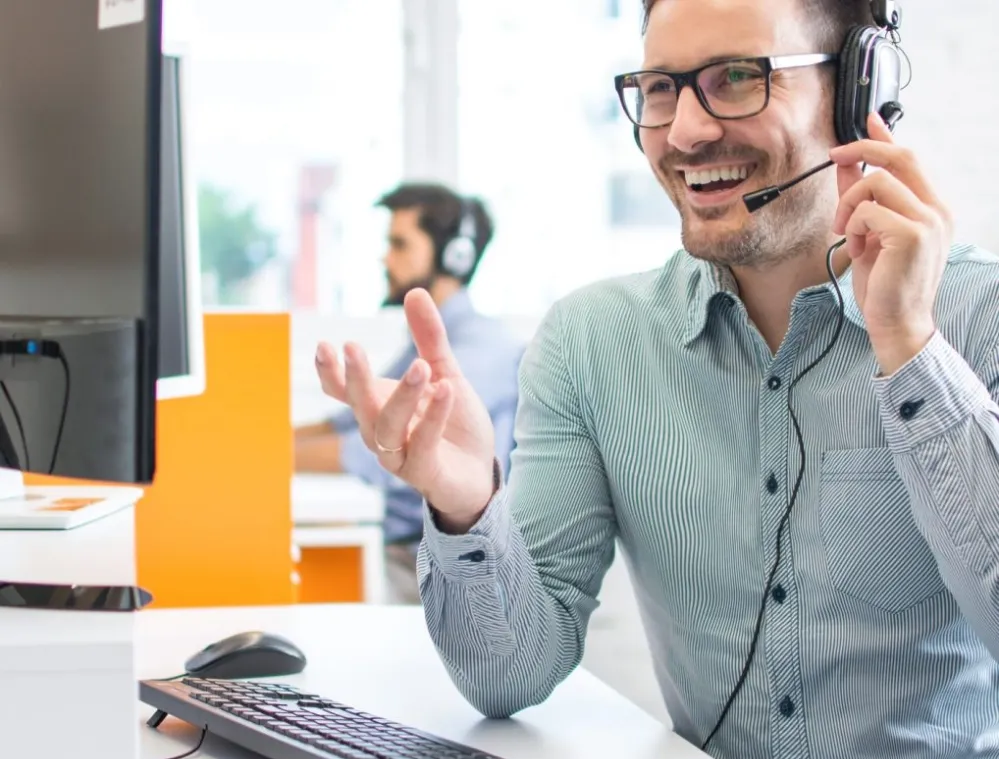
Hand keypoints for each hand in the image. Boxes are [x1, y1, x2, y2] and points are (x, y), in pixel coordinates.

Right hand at [314, 288, 496, 531]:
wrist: (480, 474)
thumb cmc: (454, 426)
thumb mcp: (445, 373)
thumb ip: (430, 338)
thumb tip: (415, 291)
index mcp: (378, 408)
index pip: (343, 391)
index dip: (330, 372)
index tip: (324, 345)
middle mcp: (381, 433)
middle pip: (360, 406)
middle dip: (355, 378)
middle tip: (351, 346)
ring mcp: (399, 457)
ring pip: (386, 427)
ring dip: (401, 396)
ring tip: (421, 367)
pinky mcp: (424, 474)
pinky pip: (422, 445)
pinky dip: (432, 418)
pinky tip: (445, 391)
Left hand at [829, 111, 952, 374]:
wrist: (898, 324)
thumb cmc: (885, 285)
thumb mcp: (869, 235)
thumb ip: (861, 200)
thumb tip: (847, 164)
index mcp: (932, 209)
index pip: (910, 159)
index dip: (886, 137)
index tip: (868, 120)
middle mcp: (937, 210)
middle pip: (900, 157)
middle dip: (862, 149)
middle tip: (835, 157)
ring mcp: (928, 221)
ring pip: (876, 183)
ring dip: (848, 206)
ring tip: (847, 234)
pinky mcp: (911, 234)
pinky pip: (867, 211)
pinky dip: (851, 227)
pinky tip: (855, 249)